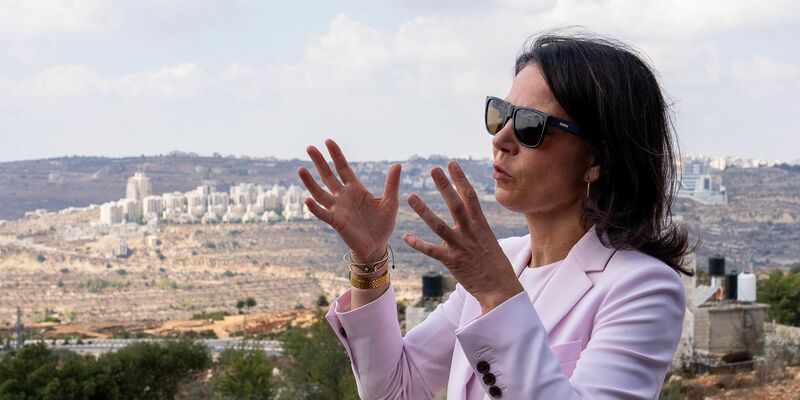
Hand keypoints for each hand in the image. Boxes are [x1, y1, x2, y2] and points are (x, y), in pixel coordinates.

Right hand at [297, 139, 401, 262]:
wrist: (377, 246)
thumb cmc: (382, 224)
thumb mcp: (390, 202)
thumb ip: (391, 184)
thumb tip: (397, 164)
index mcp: (356, 189)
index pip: (343, 168)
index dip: (336, 155)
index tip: (328, 141)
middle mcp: (344, 197)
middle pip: (328, 176)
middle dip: (319, 162)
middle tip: (310, 148)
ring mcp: (338, 209)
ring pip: (320, 193)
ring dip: (310, 182)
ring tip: (301, 169)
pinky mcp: (336, 222)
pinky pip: (323, 214)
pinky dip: (314, 208)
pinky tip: (307, 200)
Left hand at [403, 161, 522, 311]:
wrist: (500, 289)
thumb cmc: (497, 267)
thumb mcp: (490, 243)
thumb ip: (479, 230)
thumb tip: (474, 220)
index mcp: (481, 226)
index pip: (470, 196)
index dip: (460, 179)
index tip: (452, 164)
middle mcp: (471, 232)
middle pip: (455, 204)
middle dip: (444, 185)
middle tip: (433, 169)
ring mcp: (460, 246)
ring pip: (439, 225)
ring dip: (424, 210)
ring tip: (410, 196)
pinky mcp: (452, 261)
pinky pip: (432, 250)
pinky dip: (418, 244)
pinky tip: (406, 237)